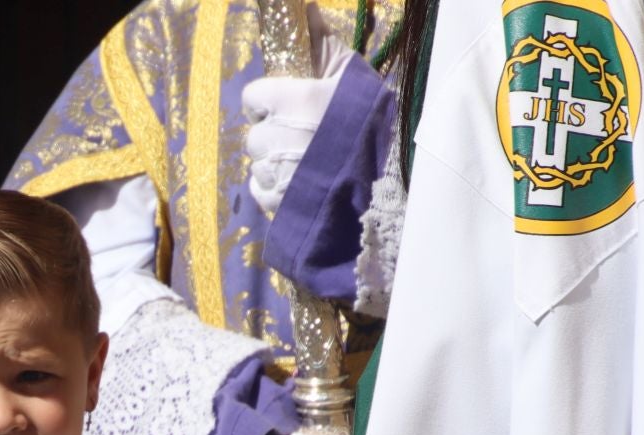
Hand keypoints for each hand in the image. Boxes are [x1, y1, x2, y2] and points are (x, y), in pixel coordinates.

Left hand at [242, 5, 354, 217]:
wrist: (390, 180)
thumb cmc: (371, 120)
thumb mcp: (352, 75)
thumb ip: (322, 45)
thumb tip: (305, 9)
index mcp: (290, 102)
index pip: (252, 97)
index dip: (267, 101)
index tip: (286, 105)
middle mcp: (276, 138)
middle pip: (255, 133)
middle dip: (274, 133)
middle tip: (305, 136)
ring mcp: (275, 174)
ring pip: (258, 162)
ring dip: (275, 161)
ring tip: (308, 161)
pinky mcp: (276, 205)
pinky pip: (262, 190)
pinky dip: (276, 188)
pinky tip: (303, 182)